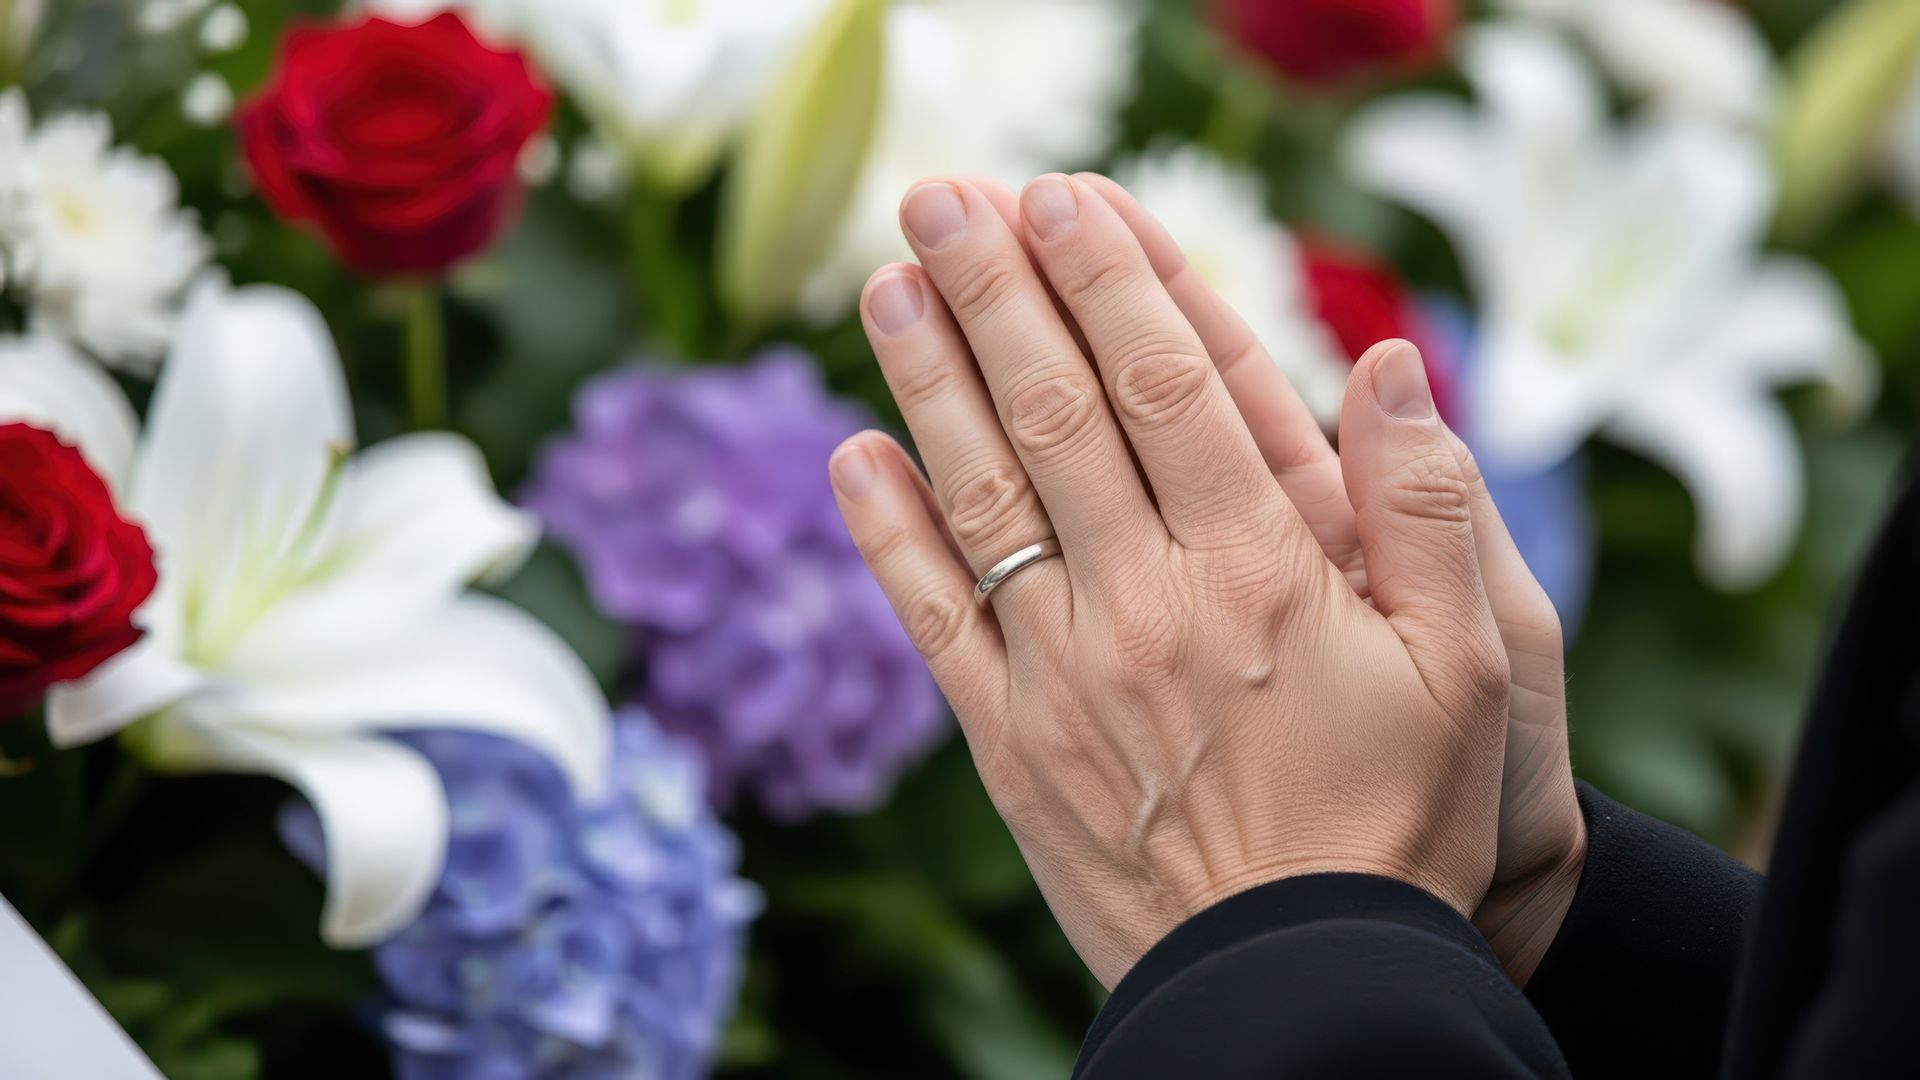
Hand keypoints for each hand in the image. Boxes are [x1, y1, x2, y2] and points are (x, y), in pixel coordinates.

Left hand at [830, 174, 1513, 987]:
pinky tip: (853, 455)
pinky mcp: (1005, 740)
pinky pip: (932, 618)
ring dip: (928, 379)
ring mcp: (1060, 671)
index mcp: (1260, 572)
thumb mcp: (1472, 665)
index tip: (1063, 197)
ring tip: (886, 284)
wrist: (1297, 979)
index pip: (1168, 386)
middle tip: (944, 198)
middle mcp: (1143, 603)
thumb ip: (1428, 507)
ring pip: (979, 494)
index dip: (1109, 279)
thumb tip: (1391, 363)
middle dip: (995, 290)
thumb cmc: (1398, 818)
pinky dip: (888, 532)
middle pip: (1054, 412)